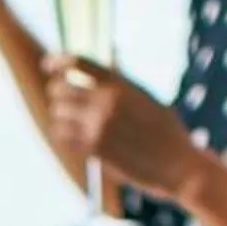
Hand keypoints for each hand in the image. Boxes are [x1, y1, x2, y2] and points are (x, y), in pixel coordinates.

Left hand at [43, 55, 212, 200]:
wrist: (178, 164)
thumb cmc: (165, 132)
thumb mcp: (146, 98)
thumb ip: (122, 84)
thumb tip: (105, 63)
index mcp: (122, 84)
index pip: (80, 63)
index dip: (59, 61)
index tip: (48, 65)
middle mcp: (108, 100)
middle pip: (61, 88)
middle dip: (58, 94)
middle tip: (63, 101)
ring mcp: (100, 124)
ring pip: (57, 113)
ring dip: (59, 117)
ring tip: (69, 121)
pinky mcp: (95, 148)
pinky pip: (63, 135)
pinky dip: (62, 134)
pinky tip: (70, 136)